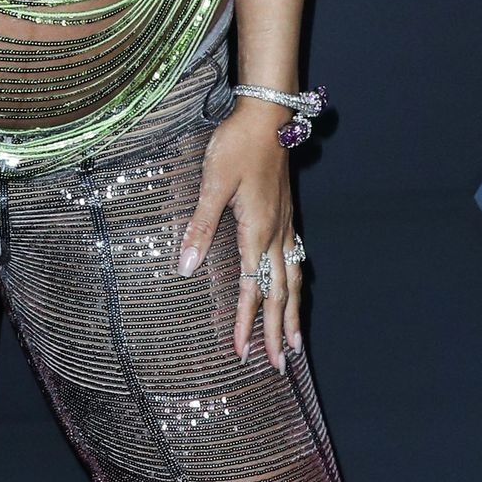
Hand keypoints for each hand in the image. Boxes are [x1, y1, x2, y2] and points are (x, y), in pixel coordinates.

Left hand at [175, 99, 302, 371]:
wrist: (268, 115)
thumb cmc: (237, 145)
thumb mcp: (212, 183)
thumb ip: (199, 226)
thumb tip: (184, 267)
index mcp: (257, 231)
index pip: (252, 288)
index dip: (246, 323)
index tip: (242, 352)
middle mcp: (276, 233)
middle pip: (280, 293)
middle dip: (279, 332)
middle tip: (279, 365)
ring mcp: (284, 223)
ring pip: (293, 279)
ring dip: (294, 313)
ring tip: (297, 342)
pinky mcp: (285, 213)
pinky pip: (294, 259)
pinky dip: (295, 284)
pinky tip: (293, 288)